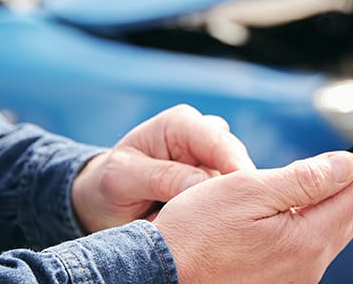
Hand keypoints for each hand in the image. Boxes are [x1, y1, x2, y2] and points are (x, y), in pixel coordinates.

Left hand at [72, 105, 256, 231]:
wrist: (106, 201)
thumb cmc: (111, 184)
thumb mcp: (123, 179)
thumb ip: (161, 177)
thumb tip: (202, 184)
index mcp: (180, 123)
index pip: (219, 142)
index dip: (236, 168)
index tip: (246, 197)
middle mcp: (203, 135)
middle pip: (236, 160)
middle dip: (239, 188)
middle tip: (238, 220)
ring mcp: (213, 160)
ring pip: (240, 180)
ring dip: (233, 202)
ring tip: (224, 229)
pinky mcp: (218, 182)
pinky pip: (234, 196)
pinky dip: (228, 211)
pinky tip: (222, 228)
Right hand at [153, 137, 352, 283]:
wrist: (158, 276)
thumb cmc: (192, 232)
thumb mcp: (245, 191)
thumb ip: (303, 178)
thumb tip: (348, 164)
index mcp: (305, 239)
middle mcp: (308, 265)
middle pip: (352, 213)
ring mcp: (295, 278)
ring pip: (333, 232)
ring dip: (344, 201)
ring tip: (350, 174)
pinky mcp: (280, 283)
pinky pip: (313, 247)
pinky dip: (320, 220)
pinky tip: (308, 208)